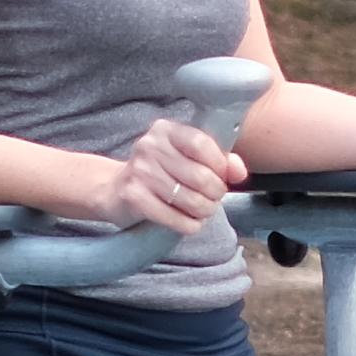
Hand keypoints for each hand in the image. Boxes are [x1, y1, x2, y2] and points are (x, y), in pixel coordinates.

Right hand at [99, 119, 239, 233]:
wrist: (116, 190)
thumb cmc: (160, 173)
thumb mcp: (187, 158)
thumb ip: (218, 160)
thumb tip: (239, 172)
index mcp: (166, 130)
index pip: (201, 143)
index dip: (220, 165)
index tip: (223, 177)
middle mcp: (150, 146)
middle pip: (200, 175)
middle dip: (216, 193)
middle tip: (214, 199)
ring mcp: (140, 171)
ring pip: (190, 199)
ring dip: (204, 211)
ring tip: (203, 211)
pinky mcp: (133, 196)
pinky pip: (174, 218)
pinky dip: (189, 225)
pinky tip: (191, 223)